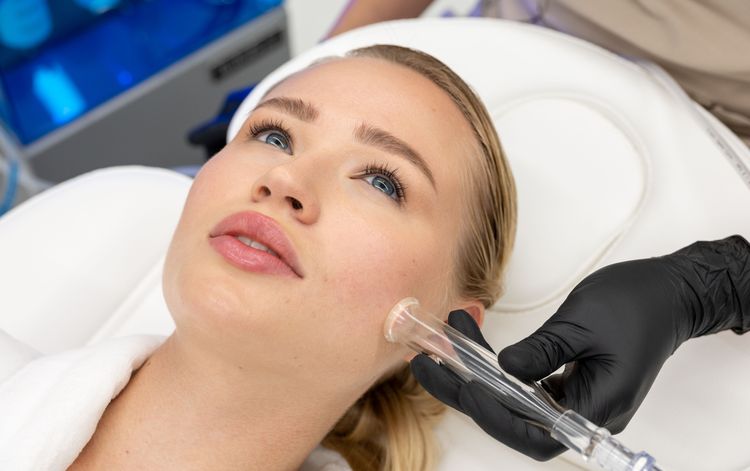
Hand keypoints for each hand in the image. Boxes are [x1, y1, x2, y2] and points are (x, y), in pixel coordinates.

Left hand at [411, 236, 748, 459]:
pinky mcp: (569, 382)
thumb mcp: (582, 322)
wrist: (670, 291)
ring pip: (517, 403)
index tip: (465, 386)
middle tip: (430, 366)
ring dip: (478, 378)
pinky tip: (473, 347)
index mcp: (597, 407)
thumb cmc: (636, 303)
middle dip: (469, 394)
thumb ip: (541, 351)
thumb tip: (500, 369)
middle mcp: (585, 412)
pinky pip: (526, 385)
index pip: (536, 433)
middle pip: (517, 421)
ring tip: (444, 348)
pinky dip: (497, 368)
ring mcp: (577, 398)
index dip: (496, 416)